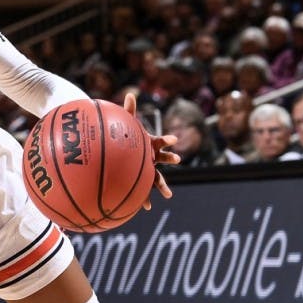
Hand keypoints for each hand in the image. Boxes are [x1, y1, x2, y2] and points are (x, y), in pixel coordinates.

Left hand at [123, 92, 179, 209]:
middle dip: (170, 159)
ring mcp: (149, 169)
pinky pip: (143, 190)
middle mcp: (153, 157)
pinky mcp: (142, 179)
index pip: (161, 141)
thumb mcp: (127, 125)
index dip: (167, 140)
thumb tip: (130, 94)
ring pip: (157, 179)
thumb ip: (128, 111)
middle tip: (177, 159)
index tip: (174, 139)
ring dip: (162, 186)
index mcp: (150, 145)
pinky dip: (144, 198)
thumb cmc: (128, 138)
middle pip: (164, 159)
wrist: (126, 152)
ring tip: (168, 195)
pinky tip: (144, 208)